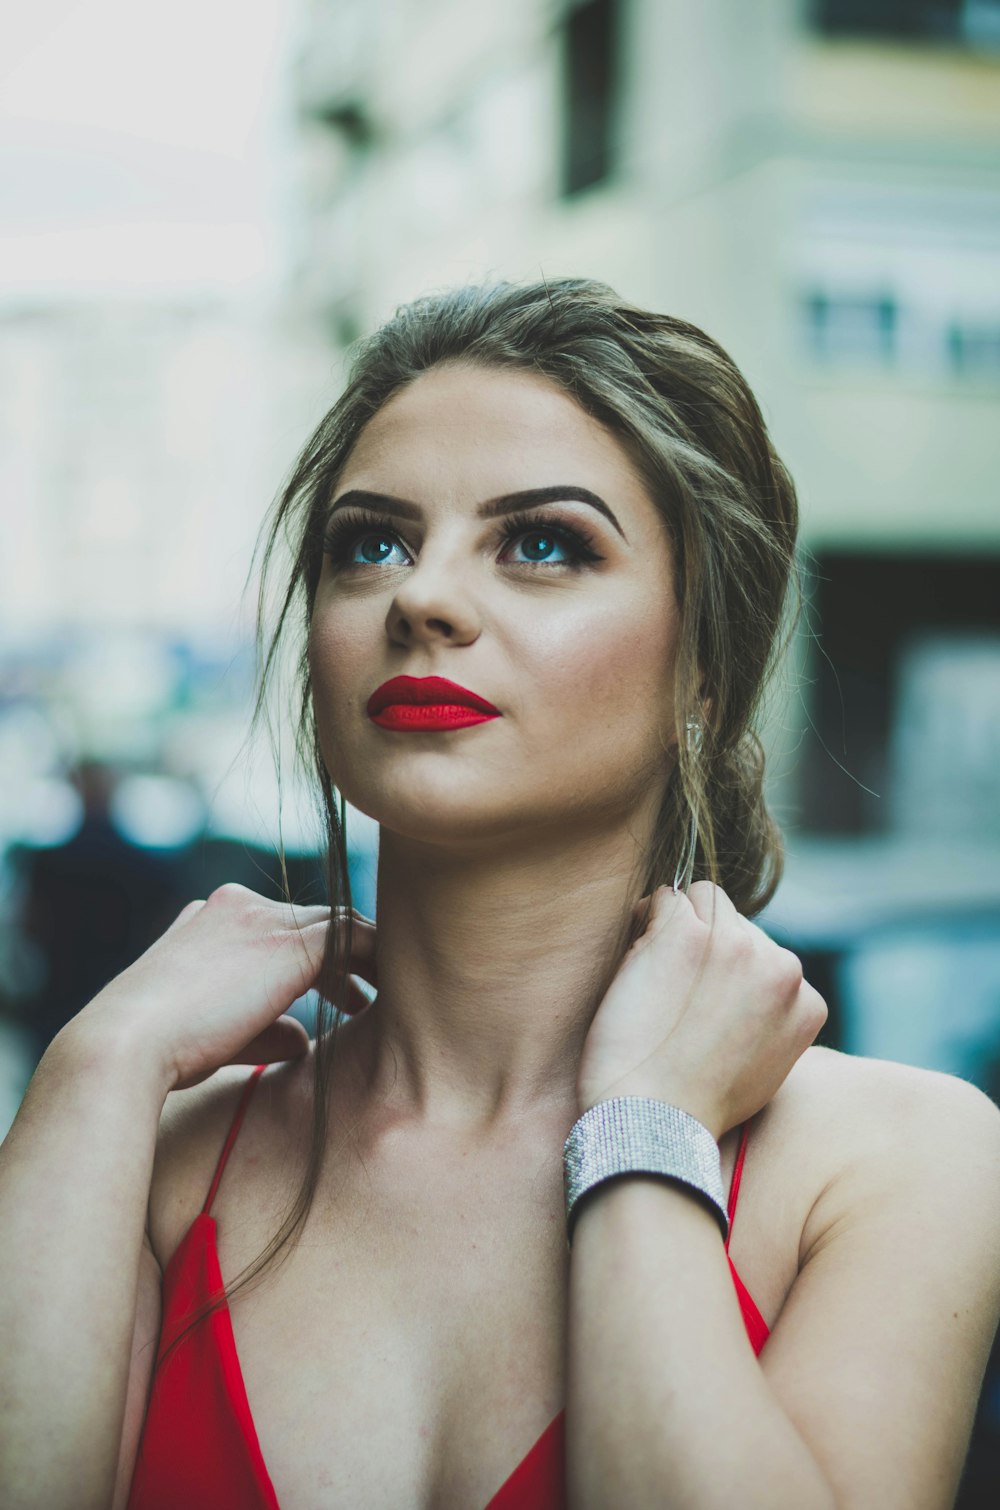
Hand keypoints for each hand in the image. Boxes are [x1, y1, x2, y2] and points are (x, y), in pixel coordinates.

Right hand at [69, 885, 377, 1092]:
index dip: (311, 962)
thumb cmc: (161, 1050)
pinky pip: (352, 937)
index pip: (277, 928)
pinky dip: (375, 959)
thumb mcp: (216, 1033)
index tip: (335, 996)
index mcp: (209, 920)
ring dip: (365, 958)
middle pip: (311, 922)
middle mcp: (236, 906)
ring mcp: (262, 917)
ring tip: (389, 995)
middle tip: (367, 996)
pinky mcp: (288, 939)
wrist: (129, 1041)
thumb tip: (302, 1040)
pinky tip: (390, 992)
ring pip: (336, 925)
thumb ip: (264, 1028)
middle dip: (343, 958)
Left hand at [576, 882, 826, 1138]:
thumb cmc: (696, 1105)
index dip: (730, 970)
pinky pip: (665, 897)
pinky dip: (647, 917)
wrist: (657, 1120)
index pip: (769, 955)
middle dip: (707, 943)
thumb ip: (769, 1020)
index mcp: (807, 1001)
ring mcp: (734, 944)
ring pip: (704, 898)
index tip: (701, 996)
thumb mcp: (764, 1067)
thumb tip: (744, 990)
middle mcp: (780, 966)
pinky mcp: (684, 934)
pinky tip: (636, 954)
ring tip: (653, 968)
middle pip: (739, 923)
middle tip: (672, 982)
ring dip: (678, 923)